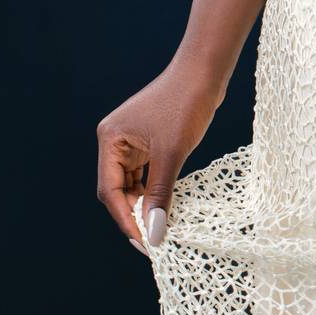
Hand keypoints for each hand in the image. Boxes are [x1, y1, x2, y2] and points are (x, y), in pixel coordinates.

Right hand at [96, 58, 221, 252]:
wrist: (205, 70)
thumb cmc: (185, 103)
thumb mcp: (172, 154)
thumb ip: (159, 195)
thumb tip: (154, 233)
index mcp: (110, 139)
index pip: (110, 191)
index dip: (125, 220)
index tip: (144, 244)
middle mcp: (115, 140)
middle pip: (119, 189)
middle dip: (135, 214)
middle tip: (154, 240)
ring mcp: (132, 140)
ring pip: (133, 183)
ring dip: (145, 204)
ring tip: (162, 227)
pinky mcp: (149, 140)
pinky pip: (146, 173)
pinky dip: (154, 190)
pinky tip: (166, 205)